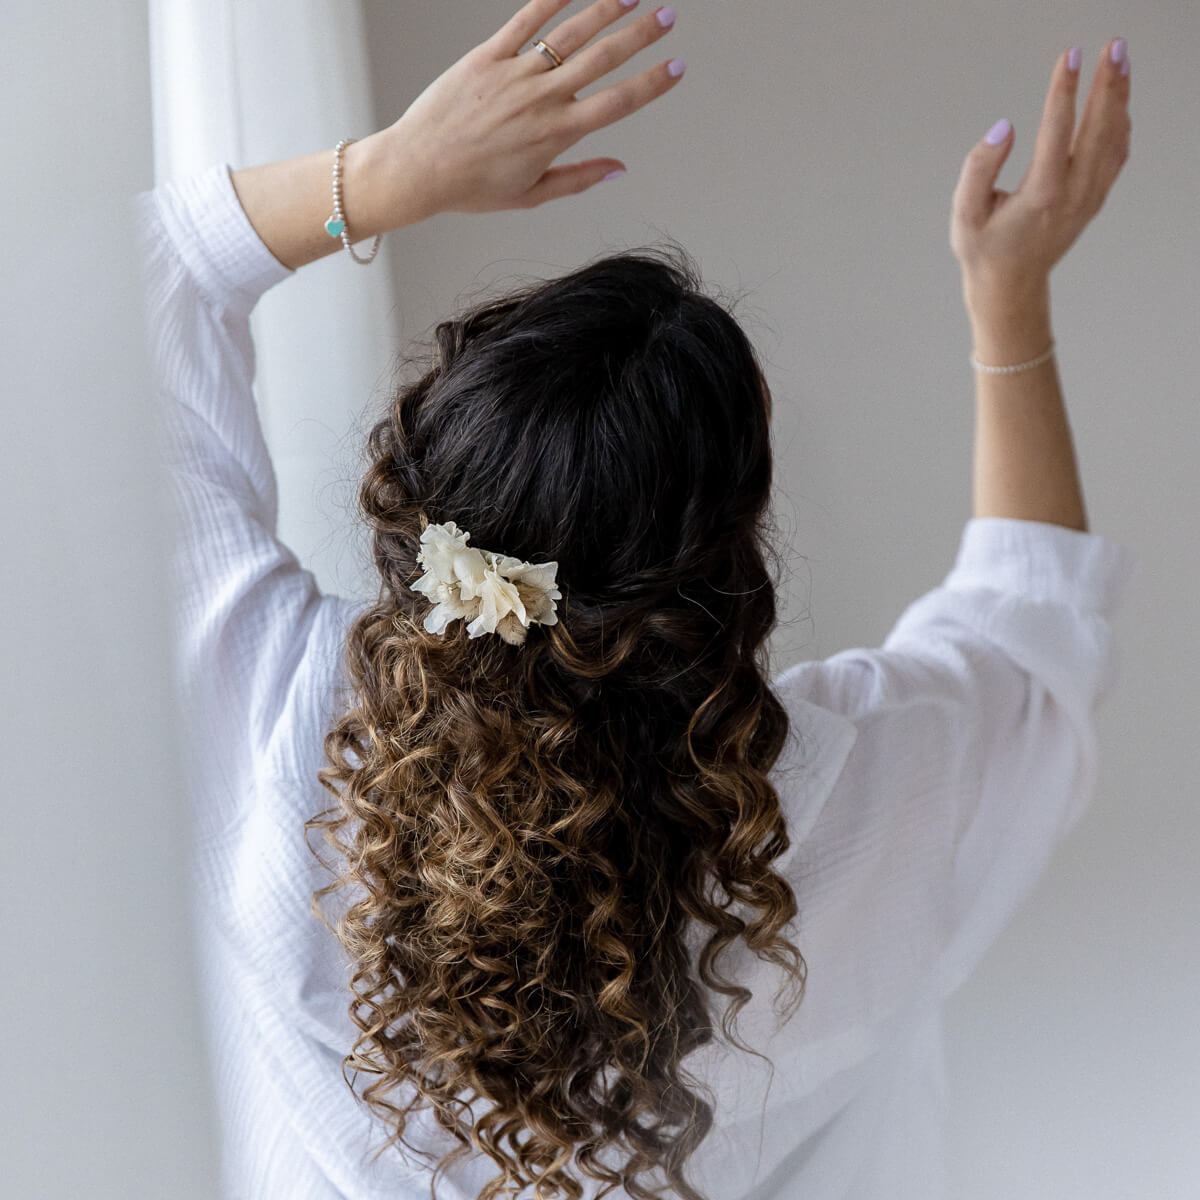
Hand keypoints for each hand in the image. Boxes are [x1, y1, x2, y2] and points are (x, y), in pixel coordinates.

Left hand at [376, 0, 683, 219]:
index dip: (652, 84)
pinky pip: (525, 20)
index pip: (618, 103)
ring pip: (570, 34)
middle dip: (641, 36)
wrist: (419, 167)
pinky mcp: (487, 56)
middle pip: (603, 59)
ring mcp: (515, 74)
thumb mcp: (531, 195)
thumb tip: (619, 168)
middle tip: (668, 17)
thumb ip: (578, 178)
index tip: (678, 68)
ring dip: (606, 9)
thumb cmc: (472, 187)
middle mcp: (542, 99)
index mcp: (557, 135)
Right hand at [950, 38, 1131, 322]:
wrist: (1010, 286)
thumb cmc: (983, 250)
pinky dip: (1122, 122)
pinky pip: (1117, 154)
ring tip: (1119, 61)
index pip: (1057, 131)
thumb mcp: (964, 213)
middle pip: (1099, 128)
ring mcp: (1088, 198)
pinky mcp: (1094, 199)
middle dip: (1107, 83)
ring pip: (1115, 138)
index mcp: (1040, 196)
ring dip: (1120, 97)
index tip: (1069, 56)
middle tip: (1113, 46)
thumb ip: (978, 167)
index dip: (1063, 90)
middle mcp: (1072, 195)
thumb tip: (1004, 127)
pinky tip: (1118, 100)